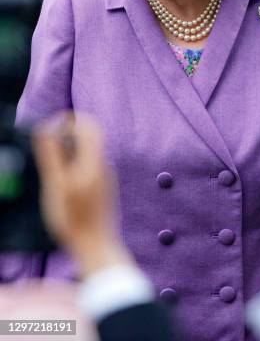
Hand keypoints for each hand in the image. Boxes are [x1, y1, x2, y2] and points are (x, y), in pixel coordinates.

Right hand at [33, 113, 131, 276]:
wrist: (96, 246)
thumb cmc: (73, 218)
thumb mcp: (56, 184)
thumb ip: (52, 154)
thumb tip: (48, 127)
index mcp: (95, 160)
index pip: (89, 125)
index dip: (70, 121)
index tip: (50, 128)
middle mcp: (104, 165)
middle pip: (89, 137)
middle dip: (67, 135)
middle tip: (46, 146)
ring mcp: (106, 176)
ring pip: (88, 152)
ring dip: (69, 151)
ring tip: (51, 169)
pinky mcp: (103, 188)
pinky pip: (89, 167)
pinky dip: (74, 166)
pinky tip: (62, 185)